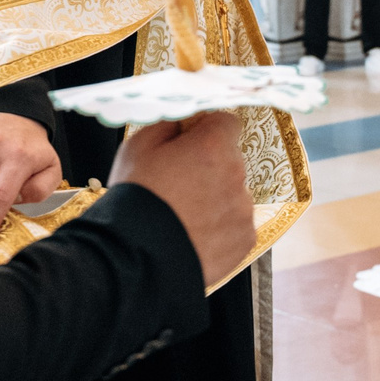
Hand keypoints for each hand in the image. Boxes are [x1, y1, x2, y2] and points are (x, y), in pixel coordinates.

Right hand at [110, 111, 251, 282]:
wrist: (137, 258)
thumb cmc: (135, 199)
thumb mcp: (138, 147)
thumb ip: (168, 126)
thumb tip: (182, 122)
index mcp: (213, 146)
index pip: (226, 122)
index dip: (206, 129)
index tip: (191, 142)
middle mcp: (236, 174)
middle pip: (230, 159)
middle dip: (209, 166)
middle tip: (178, 184)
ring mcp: (243, 210)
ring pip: (233, 193)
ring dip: (215, 197)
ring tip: (183, 215)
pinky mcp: (245, 240)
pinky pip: (235, 224)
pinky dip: (220, 226)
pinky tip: (193, 232)